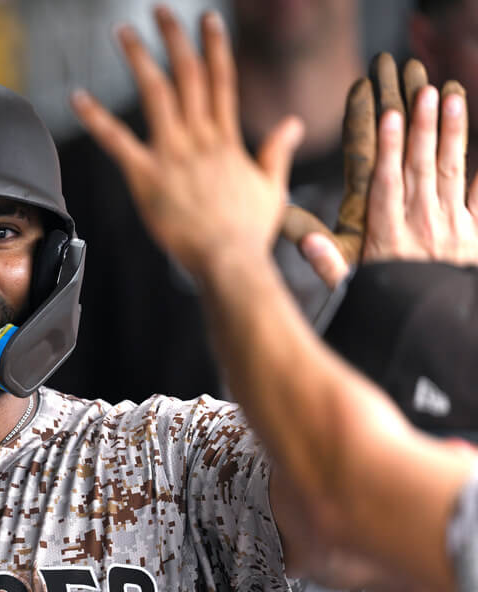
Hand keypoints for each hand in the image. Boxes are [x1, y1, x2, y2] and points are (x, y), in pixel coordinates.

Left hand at [71, 8, 301, 277]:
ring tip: (122, 33)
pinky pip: (117, 140)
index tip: (208, 19)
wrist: (230, 260)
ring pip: (156, 94)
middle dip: (173, 39)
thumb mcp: (272, 187)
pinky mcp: (147, 175)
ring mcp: (173, 154)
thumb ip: (277, 151)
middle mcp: (200, 137)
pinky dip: (96, 118)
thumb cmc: (249, 232)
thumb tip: (293, 124)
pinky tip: (78, 97)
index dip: (215, 46)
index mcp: (226, 139)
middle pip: (187, 75)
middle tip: (159, 10)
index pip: (221, 80)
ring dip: (138, 59)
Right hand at [287, 54, 477, 285]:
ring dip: (451, 132)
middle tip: (422, 90)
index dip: (387, 148)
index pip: (386, 182)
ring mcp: (453, 227)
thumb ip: (330, 263)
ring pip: (452, 171)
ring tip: (450, 96)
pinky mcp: (476, 233)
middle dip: (421, 127)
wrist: (438, 328)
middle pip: (420, 167)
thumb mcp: (352, 290)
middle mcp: (422, 225)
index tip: (389, 114)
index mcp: (388, 236)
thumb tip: (304, 241)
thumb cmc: (389, 306)